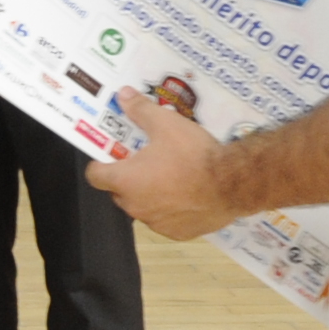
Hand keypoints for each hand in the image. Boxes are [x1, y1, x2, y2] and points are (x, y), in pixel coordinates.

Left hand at [85, 91, 237, 238]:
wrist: (233, 184)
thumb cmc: (194, 154)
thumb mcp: (166, 124)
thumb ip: (140, 110)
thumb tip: (122, 95)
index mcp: (125, 181)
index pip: (95, 176)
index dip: (101, 164)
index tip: (112, 155)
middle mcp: (135, 206)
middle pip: (119, 192)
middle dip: (127, 178)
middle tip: (145, 161)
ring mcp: (156, 223)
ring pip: (143, 207)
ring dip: (149, 194)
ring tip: (170, 176)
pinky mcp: (177, 234)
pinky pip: (166, 220)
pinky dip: (171, 210)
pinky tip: (187, 195)